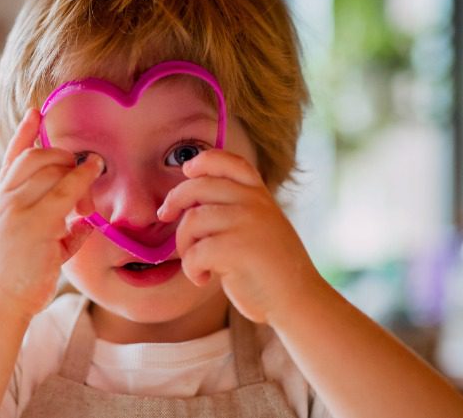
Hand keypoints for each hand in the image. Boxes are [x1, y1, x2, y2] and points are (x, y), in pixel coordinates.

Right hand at [0, 109, 103, 319]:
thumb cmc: (14, 280)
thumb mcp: (29, 247)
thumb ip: (57, 231)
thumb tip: (84, 224)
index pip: (11, 160)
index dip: (24, 134)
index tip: (35, 112)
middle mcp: (5, 202)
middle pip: (35, 158)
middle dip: (60, 154)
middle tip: (80, 164)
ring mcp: (18, 212)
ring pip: (50, 171)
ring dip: (75, 168)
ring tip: (93, 170)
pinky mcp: (35, 226)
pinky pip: (65, 195)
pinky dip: (81, 181)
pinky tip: (92, 174)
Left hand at [157, 149, 322, 323]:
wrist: (297, 300)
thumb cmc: (269, 267)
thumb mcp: (258, 226)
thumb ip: (232, 208)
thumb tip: (184, 201)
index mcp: (259, 194)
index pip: (229, 162)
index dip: (202, 161)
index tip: (187, 171)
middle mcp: (254, 202)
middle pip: (197, 187)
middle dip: (174, 202)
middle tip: (165, 216)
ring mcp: (247, 223)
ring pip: (191, 221)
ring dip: (184, 245)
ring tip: (196, 263)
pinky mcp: (238, 248)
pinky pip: (194, 252)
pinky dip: (191, 269)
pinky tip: (203, 278)